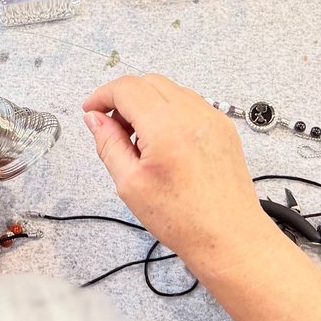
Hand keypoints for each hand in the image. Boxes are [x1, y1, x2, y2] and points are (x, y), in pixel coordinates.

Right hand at [81, 75, 282, 280]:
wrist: (229, 237)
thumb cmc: (185, 219)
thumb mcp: (130, 184)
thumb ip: (108, 144)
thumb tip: (95, 119)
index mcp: (166, 127)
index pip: (126, 88)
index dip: (102, 96)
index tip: (92, 109)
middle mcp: (193, 115)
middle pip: (147, 82)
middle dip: (123, 98)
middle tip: (111, 127)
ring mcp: (212, 118)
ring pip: (169, 90)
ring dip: (146, 103)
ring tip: (138, 140)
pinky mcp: (223, 127)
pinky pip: (189, 104)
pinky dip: (169, 112)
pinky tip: (162, 142)